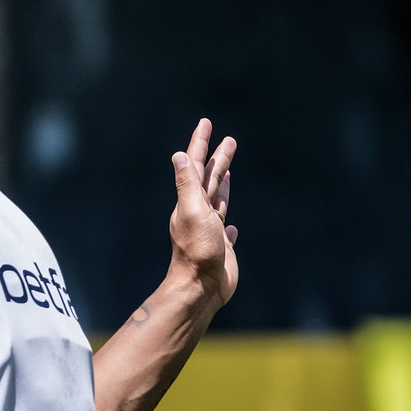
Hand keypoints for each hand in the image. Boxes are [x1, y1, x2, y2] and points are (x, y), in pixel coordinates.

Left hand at [166, 118, 238, 310]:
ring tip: (227, 169)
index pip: (197, 165)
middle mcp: (199, 212)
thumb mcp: (192, 211)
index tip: (206, 123)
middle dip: (218, 158)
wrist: (201, 287)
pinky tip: (231, 224)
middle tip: (228, 139)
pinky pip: (225, 229)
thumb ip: (187, 184)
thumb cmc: (197, 250)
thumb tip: (179, 155)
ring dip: (222, 183)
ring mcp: (210, 230)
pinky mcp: (220, 247)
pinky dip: (228, 222)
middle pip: (210, 179)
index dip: (201, 143)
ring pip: (218, 200)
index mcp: (191, 201)